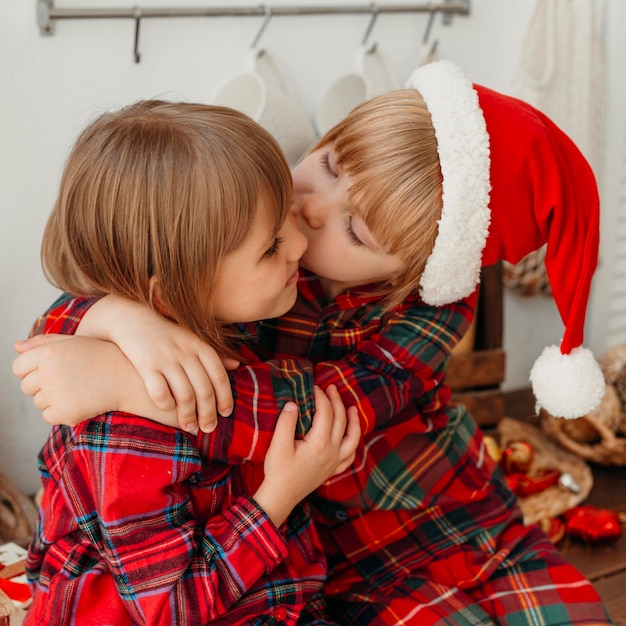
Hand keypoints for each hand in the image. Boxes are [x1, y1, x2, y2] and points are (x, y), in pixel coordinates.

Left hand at [13, 334, 126, 424]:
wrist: (129, 378)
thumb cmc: (102, 356)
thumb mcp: (75, 342)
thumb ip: (43, 342)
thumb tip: (16, 346)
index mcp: (48, 353)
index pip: (18, 368)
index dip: (32, 370)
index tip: (50, 370)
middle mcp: (48, 373)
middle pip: (26, 387)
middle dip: (42, 385)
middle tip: (68, 380)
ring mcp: (56, 394)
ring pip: (38, 402)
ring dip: (52, 398)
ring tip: (78, 388)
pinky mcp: (65, 412)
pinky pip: (48, 416)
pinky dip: (60, 411)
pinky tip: (80, 400)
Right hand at [78, 295, 238, 432]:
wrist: (131, 319)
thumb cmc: (166, 334)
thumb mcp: (192, 338)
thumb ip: (213, 353)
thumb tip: (237, 365)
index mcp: (199, 345)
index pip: (219, 376)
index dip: (225, 397)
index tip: (226, 413)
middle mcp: (185, 352)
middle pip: (204, 389)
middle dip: (208, 412)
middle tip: (209, 427)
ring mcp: (166, 358)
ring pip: (184, 395)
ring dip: (188, 414)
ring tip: (189, 426)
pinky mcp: (146, 365)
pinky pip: (160, 392)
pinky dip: (166, 405)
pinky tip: (168, 410)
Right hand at [253, 385, 359, 526]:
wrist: (281, 497)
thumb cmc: (278, 471)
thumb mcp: (278, 445)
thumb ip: (286, 422)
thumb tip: (293, 403)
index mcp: (319, 443)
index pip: (326, 412)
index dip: (321, 397)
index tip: (314, 387)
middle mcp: (332, 452)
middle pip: (341, 421)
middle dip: (336, 401)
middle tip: (331, 387)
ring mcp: (334, 463)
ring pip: (352, 439)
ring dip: (354, 422)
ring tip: (352, 409)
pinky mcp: (332, 471)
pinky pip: (349, 456)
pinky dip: (353, 444)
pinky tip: (350, 437)